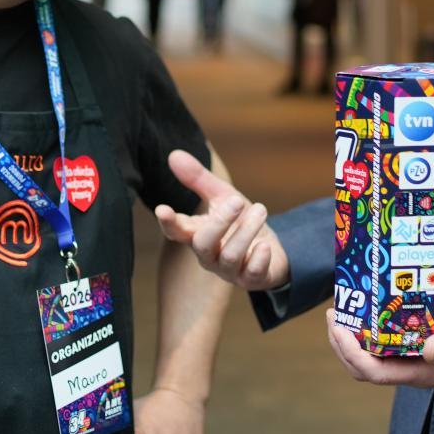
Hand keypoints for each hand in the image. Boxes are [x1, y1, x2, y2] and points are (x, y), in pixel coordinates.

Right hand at [155, 149, 288, 290]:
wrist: (270, 249)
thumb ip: (198, 180)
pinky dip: (259, 259)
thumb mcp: (222, 197)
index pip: (177, 231)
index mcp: (197, 235)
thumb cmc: (239, 222)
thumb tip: (174, 154)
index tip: (162, 209)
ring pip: (231, 256)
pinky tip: (264, 246)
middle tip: (237, 201)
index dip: (169, 222)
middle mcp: (209, 256)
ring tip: (260, 210)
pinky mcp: (251, 280)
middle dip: (220, 222)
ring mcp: (229, 271)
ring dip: (247, 231)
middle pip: (203, 244)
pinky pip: (252, 274)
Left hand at [326, 309, 433, 388]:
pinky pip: (390, 341)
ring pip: (373, 354)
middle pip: (363, 364)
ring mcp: (417, 358)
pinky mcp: (424, 346)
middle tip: (335, 310)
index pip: (371, 371)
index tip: (338, 326)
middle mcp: (413, 368)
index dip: (348, 352)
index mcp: (421, 372)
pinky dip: (374, 327)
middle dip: (342, 341)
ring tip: (347, 306)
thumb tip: (426, 349)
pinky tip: (375, 305)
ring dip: (354, 334)